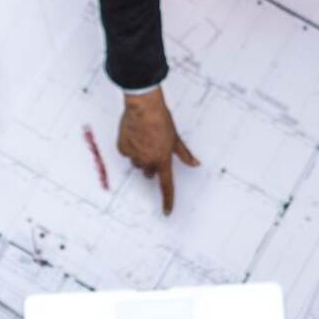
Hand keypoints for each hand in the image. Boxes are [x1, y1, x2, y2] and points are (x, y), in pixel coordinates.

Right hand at [117, 87, 198, 213]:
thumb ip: (184, 154)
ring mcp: (134, 156)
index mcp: (163, 160)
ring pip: (136, 163)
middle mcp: (148, 161)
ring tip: (143, 138)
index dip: (167, 200)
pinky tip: (134, 134)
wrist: (143, 107)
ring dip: (140, 156)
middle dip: (151, 165)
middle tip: (153, 148)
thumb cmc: (161, 120)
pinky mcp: (123, 148)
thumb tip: (195, 164)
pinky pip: (126, 153)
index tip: (167, 212)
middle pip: (148, 172)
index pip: (166, 186)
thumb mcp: (176, 138)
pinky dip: (130, 147)